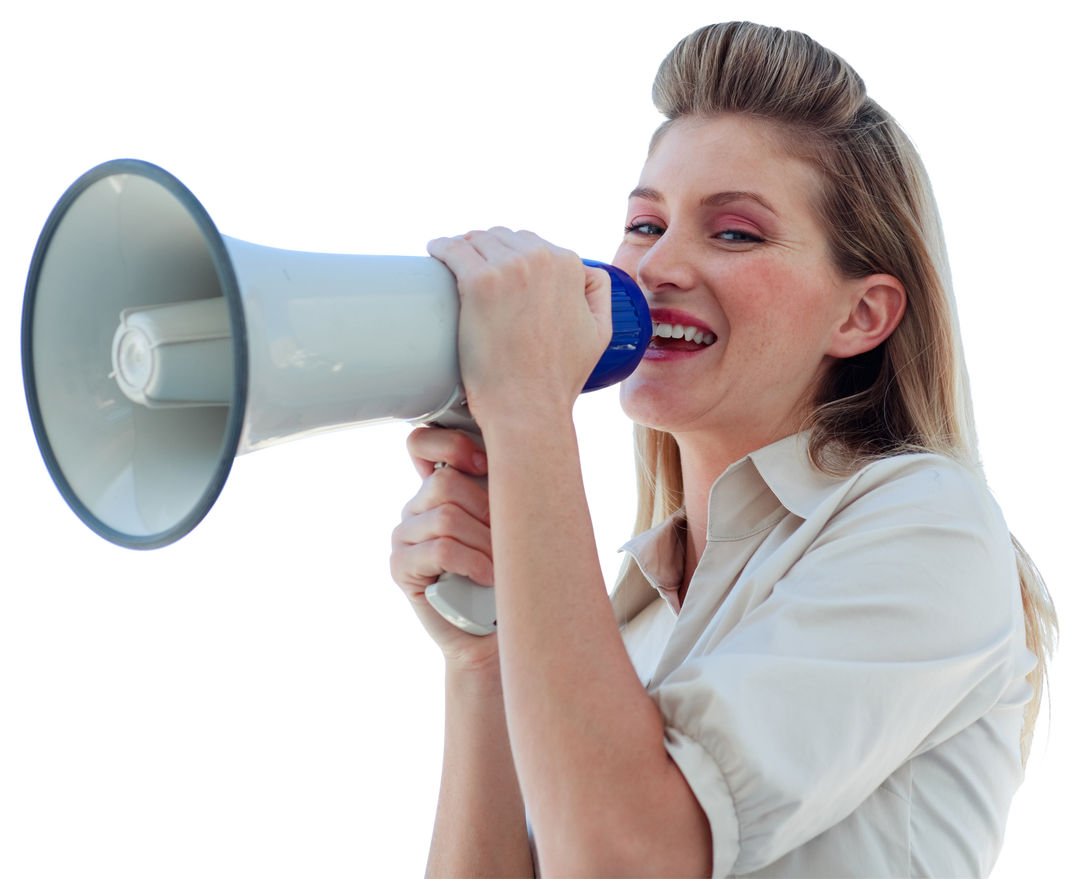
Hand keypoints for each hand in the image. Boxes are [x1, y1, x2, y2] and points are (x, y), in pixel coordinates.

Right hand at [387, 426, 498, 670]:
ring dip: (484, 543)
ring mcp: (403, 535)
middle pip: (445, 482)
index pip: (423, 442)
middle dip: (486, 512)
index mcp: (438, 487)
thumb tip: (523, 455)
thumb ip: (502, 487)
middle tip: (506, 541)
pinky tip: (485, 577)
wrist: (495, 633)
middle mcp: (415, 506)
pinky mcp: (400, 567)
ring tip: (499, 565)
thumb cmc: (508, 575)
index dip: (453, 444)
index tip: (485, 464)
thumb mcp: (509, 521)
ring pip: (447, 517)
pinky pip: (440, 549)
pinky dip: (473, 563)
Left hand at [423, 225, 612, 428]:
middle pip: (503, 236)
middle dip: (488, 249)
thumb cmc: (558, 377)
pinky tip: (434, 253)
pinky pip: (451, 249)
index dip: (512, 255)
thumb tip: (584, 272)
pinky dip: (440, 248)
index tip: (496, 268)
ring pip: (477, 239)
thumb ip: (597, 293)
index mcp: (568, 265)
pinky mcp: (478, 282)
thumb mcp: (599, 331)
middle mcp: (541, 258)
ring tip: (450, 263)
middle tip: (472, 269)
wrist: (528, 405)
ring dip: (464, 248)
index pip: (533, 241)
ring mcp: (508, 268)